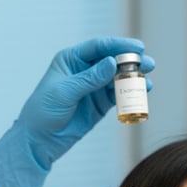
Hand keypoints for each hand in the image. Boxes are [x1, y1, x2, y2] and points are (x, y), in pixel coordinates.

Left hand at [0, 37, 154, 186]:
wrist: (38, 140)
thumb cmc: (43, 112)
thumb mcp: (65, 92)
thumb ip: (90, 78)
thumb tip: (112, 62)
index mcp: (71, 60)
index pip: (98, 47)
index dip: (118, 45)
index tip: (137, 47)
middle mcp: (84, 70)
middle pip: (112, 60)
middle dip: (131, 61)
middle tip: (148, 63)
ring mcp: (93, 87)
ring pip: (117, 78)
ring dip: (133, 78)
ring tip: (148, 80)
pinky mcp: (99, 104)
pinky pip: (118, 95)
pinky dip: (130, 93)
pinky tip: (141, 92)